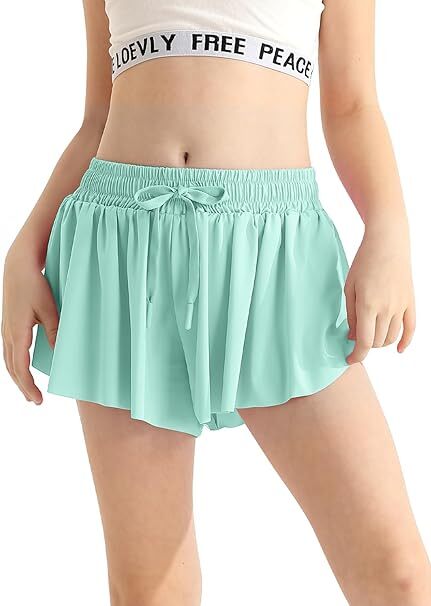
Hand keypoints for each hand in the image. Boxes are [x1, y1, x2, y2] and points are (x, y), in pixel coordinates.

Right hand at [2, 247, 58, 403]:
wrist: (18, 267)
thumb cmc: (35, 285)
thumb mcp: (49, 309)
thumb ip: (55, 331)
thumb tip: (61, 354)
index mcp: (17, 333)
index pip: (20, 368)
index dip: (29, 386)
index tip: (39, 400)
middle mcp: (8, 334)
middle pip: (12, 369)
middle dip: (23, 386)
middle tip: (36, 401)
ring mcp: (6, 330)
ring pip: (8, 361)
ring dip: (18, 377)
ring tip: (29, 390)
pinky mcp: (8, 325)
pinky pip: (9, 352)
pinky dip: (15, 365)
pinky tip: (22, 368)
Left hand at [344, 224, 415, 363]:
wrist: (388, 243)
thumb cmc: (363, 263)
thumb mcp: (349, 288)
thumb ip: (350, 314)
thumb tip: (352, 337)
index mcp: (368, 305)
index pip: (364, 342)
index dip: (357, 355)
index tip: (349, 360)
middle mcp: (387, 309)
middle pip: (377, 342)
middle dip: (365, 346)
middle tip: (356, 340)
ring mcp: (401, 306)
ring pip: (391, 337)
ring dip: (380, 342)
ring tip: (370, 336)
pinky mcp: (410, 302)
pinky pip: (411, 328)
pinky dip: (405, 341)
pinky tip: (398, 349)